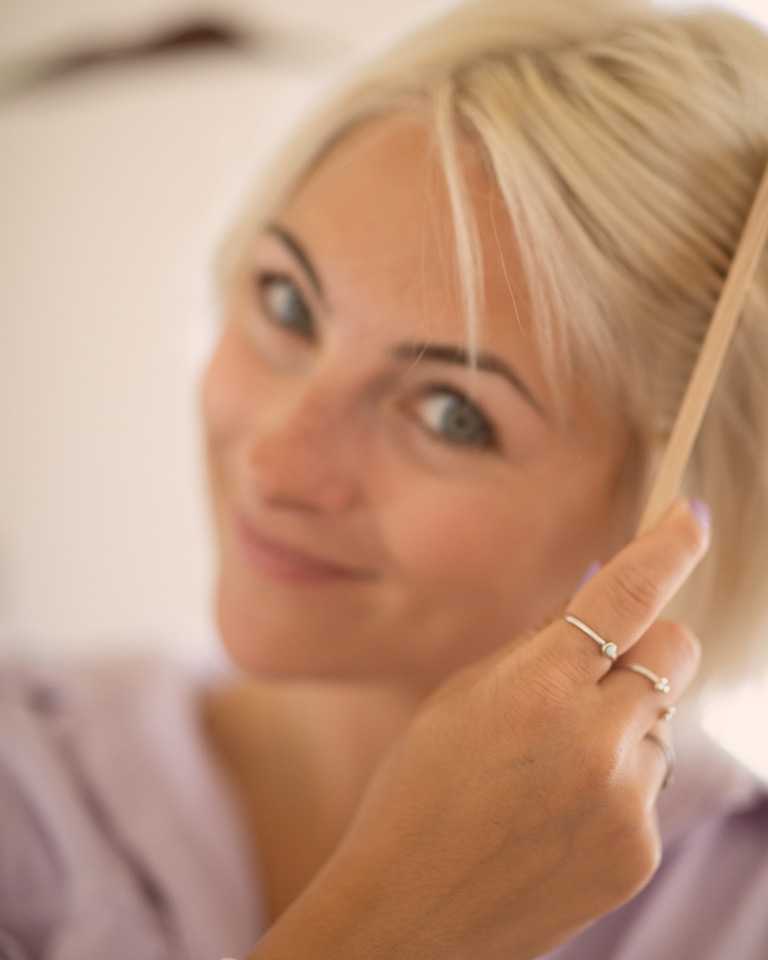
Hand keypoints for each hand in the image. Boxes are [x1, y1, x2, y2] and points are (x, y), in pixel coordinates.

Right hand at [311, 497, 708, 959]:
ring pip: (659, 722)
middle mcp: (595, 741)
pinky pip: (649, 785)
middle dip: (649, 642)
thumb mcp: (462, 698)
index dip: (669, 547)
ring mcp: (625, 802)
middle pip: (675, 651)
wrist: (409, 912)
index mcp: (537, 688)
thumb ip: (535, 648)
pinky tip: (560, 812)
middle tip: (603, 662)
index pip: (627, 596)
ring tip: (552, 767)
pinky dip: (616, 783)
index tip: (693, 518)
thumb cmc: (418, 790)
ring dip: (622, 724)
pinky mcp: (640, 851)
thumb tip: (590, 601)